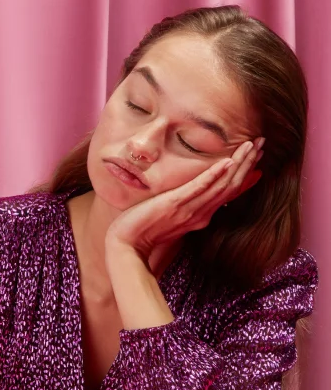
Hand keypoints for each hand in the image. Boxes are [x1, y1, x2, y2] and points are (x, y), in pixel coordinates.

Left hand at [106, 138, 263, 259]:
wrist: (127, 246)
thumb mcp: (173, 217)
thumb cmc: (146, 230)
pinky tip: (225, 162)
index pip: (230, 192)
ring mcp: (189, 209)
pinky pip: (198, 188)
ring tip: (251, 146)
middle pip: (231, 185)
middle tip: (262, 143)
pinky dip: (213, 175)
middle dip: (247, 163)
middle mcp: (200, 213)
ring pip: (221, 185)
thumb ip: (188, 206)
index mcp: (201, 215)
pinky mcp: (175, 205)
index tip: (259, 157)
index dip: (246, 174)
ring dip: (238, 164)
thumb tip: (197, 195)